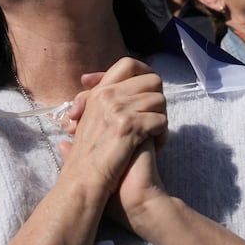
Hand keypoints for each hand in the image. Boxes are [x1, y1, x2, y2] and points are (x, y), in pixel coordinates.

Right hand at [57, 58, 167, 200]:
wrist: (82, 181)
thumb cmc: (85, 156)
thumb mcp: (85, 121)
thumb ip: (90, 101)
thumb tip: (88, 82)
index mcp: (99, 92)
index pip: (128, 64)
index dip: (144, 73)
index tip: (148, 91)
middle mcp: (108, 96)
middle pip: (152, 80)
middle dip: (157, 100)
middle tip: (153, 119)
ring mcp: (118, 110)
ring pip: (160, 101)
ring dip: (161, 119)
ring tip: (154, 136)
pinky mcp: (130, 127)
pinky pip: (161, 121)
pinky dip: (162, 136)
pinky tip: (155, 147)